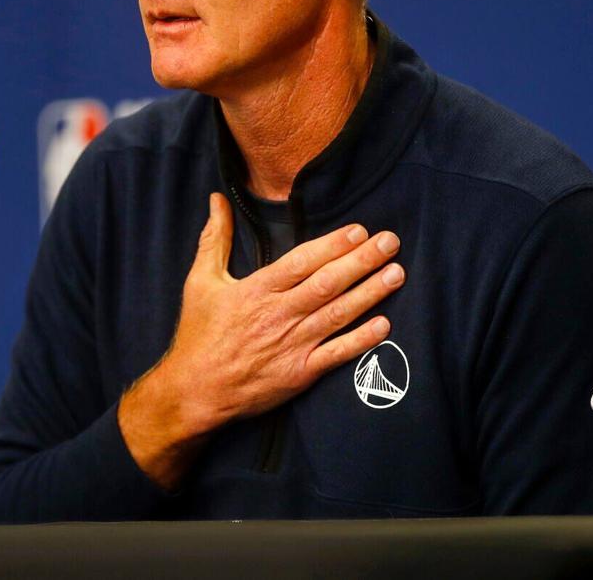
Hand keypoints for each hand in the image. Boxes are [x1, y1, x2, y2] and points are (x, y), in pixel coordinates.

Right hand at [118, 192, 404, 487]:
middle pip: (327, 283)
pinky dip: (361, 340)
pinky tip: (385, 324)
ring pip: (337, 314)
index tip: (359, 230)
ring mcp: (291, 345)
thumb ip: (214, 239)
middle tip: (390, 242)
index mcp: (256, 290)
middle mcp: (278, 315)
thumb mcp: (200, 281)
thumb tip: (217, 200)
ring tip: (397, 273)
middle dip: (362, 261)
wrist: (195, 392)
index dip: (333, 245)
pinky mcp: (299, 374)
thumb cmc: (199, 335)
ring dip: (370, 293)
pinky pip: (336, 354)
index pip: (302, 262)